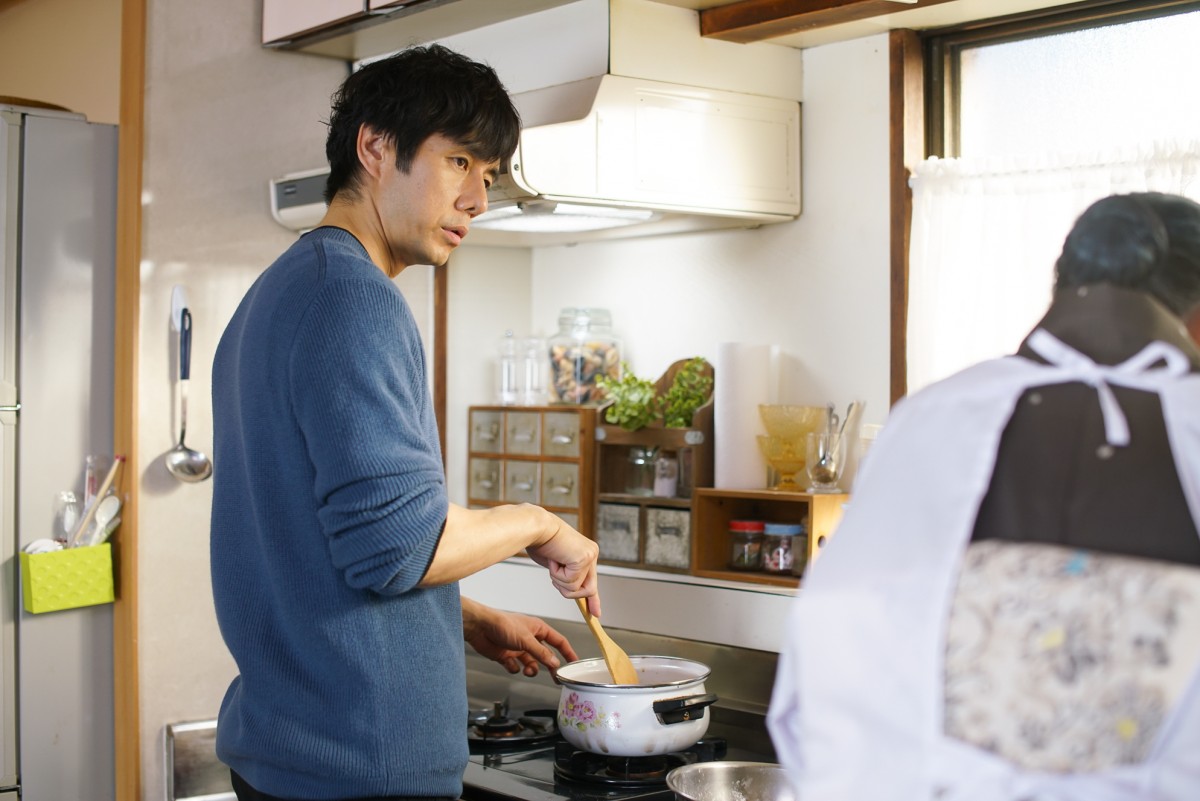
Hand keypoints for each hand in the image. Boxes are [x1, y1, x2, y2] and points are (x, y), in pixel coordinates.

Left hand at [462, 598, 578, 676]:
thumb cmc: (502, 625)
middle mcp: (529, 638)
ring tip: (528, 671)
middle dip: (550, 666)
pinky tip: (510, 663)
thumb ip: (542, 653)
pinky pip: (515, 667)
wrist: (480, 628)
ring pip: (531, 663)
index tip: (574, 664)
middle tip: (556, 679)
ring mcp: (518, 648)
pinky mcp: (507, 655)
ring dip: (531, 669)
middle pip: (546, 655)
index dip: (568, 652)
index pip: (558, 641)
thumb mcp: (526, 640)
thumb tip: (555, 663)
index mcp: (538, 629)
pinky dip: (514, 668)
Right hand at [524, 512, 601, 616]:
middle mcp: (592, 554)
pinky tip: (554, 559)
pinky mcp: (585, 559)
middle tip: (556, 570)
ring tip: (554, 562)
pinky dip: (557, 575)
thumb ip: (567, 576)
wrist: (536, 528)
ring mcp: (591, 556)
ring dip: (559, 580)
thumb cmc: (541, 542)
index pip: (593, 582)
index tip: (596, 614)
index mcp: (587, 554)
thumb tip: (572, 591)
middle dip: (568, 590)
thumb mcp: (557, 564)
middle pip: (587, 590)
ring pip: (576, 589)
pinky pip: (570, 582)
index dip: (594, 600)